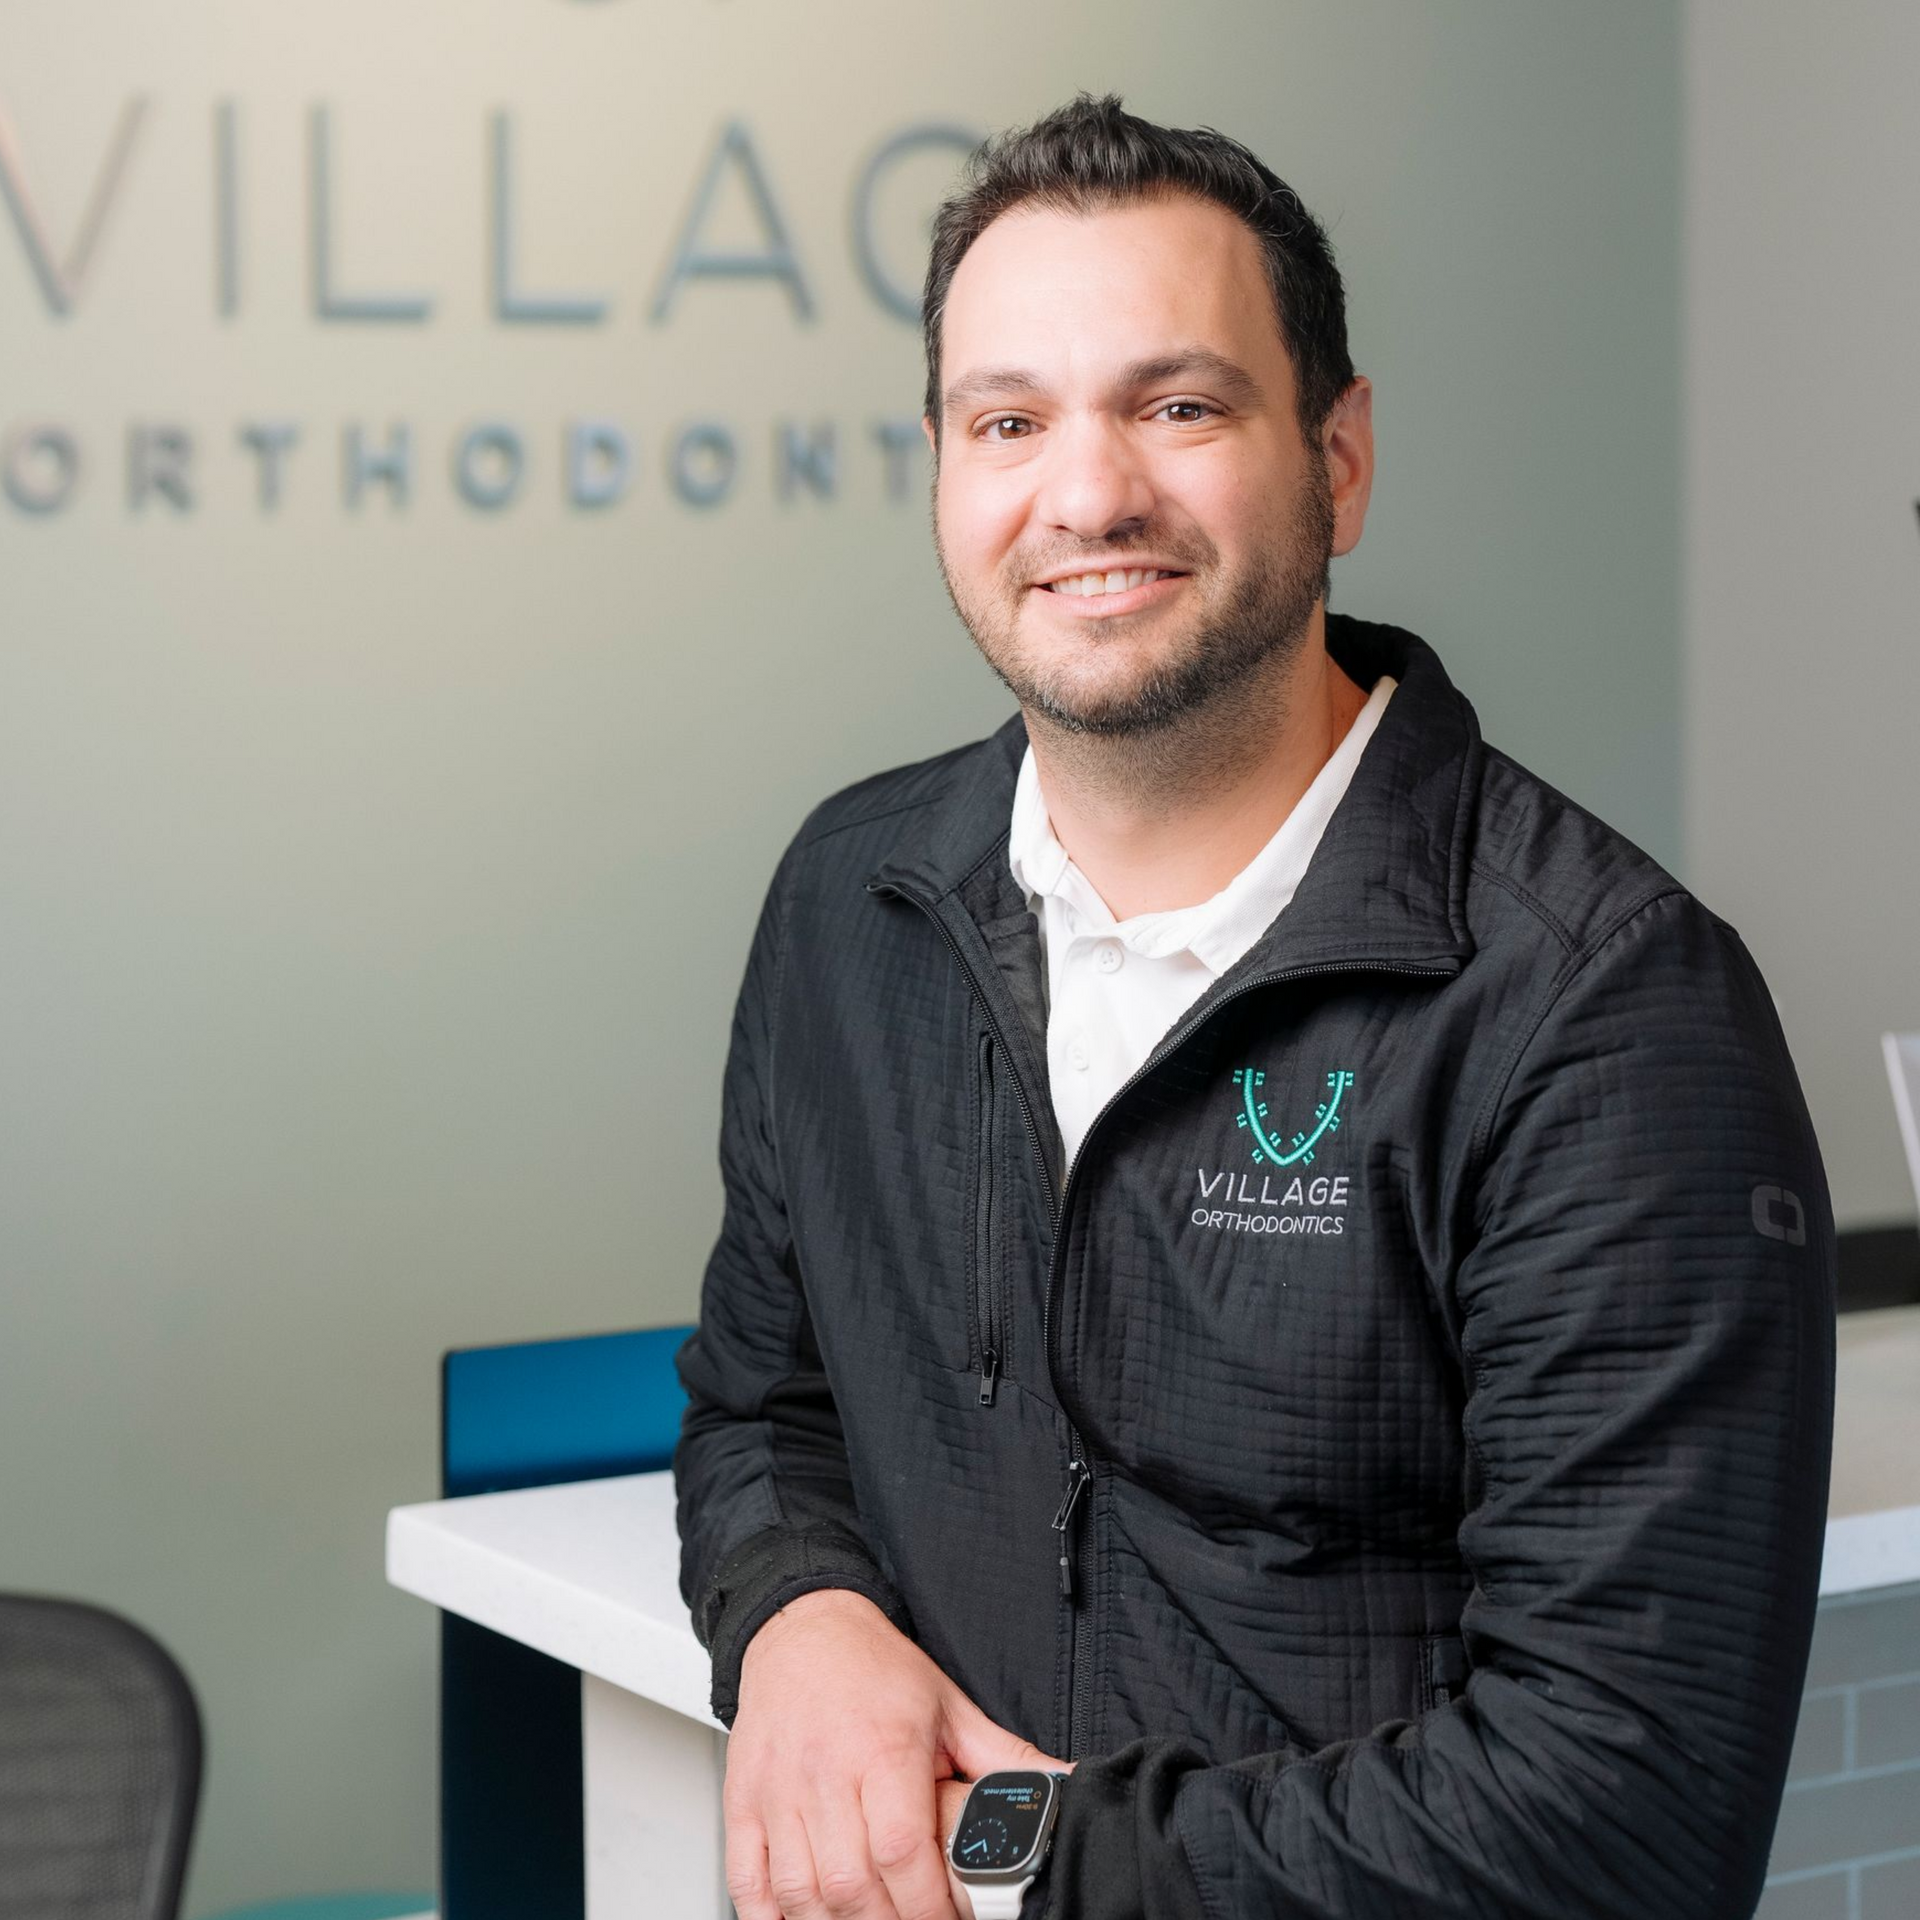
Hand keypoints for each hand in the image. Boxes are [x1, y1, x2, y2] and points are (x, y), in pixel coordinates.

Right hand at [723, 1588, 1068, 1919]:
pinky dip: (772, 1917)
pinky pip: (749, 1881)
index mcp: (884, 1749)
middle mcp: (827, 1773)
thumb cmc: (873, 1670)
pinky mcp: (745, 1802)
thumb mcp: (950, 1708)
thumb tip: (1065, 1786)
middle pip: (851, 1885)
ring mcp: (780, 1792)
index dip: (926, 1906)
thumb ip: (1006, 1760)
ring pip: (801, 1892)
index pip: (902, 1850)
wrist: (802, 1627)